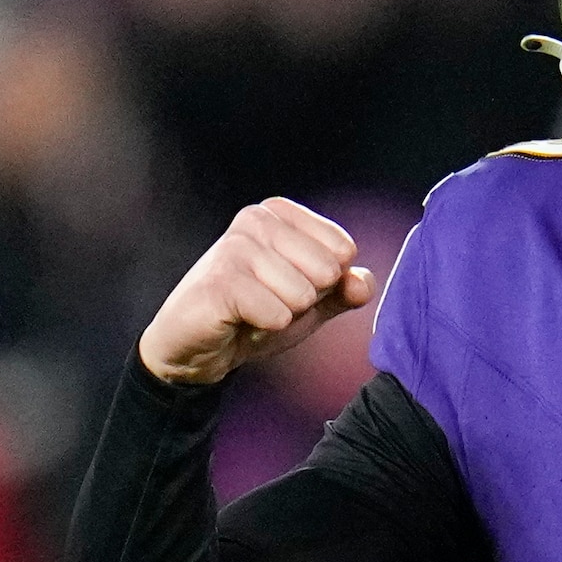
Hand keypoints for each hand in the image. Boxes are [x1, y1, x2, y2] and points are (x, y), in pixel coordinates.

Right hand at [138, 198, 372, 384]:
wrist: (197, 349)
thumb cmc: (252, 317)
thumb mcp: (308, 304)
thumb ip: (342, 291)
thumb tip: (364, 283)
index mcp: (279, 213)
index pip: (343, 250)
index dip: (324, 284)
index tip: (287, 289)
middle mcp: (256, 219)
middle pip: (326, 271)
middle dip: (304, 302)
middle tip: (268, 304)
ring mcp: (235, 246)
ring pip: (303, 295)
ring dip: (282, 317)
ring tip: (252, 313)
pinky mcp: (221, 281)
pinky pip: (277, 314)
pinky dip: (264, 328)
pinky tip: (238, 322)